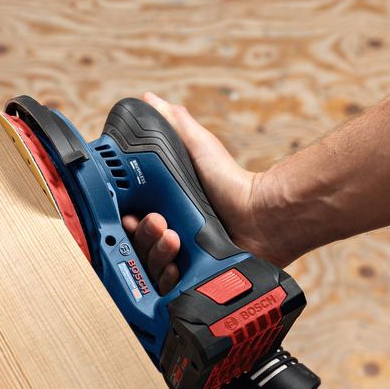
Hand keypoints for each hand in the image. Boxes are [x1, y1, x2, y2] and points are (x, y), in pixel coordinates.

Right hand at [123, 92, 291, 293]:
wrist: (264, 218)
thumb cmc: (234, 185)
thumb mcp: (200, 149)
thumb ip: (175, 126)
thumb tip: (151, 99)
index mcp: (163, 211)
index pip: (129, 222)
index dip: (125, 220)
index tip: (128, 213)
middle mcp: (168, 239)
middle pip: (136, 246)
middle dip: (143, 235)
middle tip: (159, 222)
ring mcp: (179, 263)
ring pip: (147, 267)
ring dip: (155, 252)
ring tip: (173, 237)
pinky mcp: (190, 283)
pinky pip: (164, 289)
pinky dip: (166, 276)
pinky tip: (177, 264)